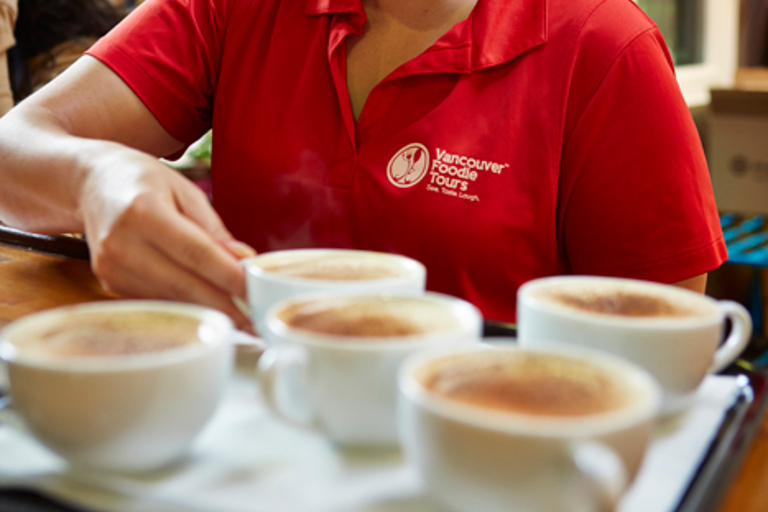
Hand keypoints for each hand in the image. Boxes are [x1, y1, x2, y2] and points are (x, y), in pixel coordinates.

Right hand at [78, 147, 255, 331]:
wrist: (90, 182)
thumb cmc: (143, 182)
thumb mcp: (184, 190)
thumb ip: (213, 229)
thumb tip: (244, 261)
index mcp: (144, 211)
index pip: (196, 252)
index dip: (229, 276)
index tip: (257, 291)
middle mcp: (122, 243)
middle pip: (183, 284)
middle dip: (224, 306)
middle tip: (256, 320)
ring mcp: (111, 267)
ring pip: (171, 298)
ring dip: (208, 310)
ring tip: (241, 317)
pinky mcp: (109, 282)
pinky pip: (157, 299)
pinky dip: (186, 305)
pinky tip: (209, 307)